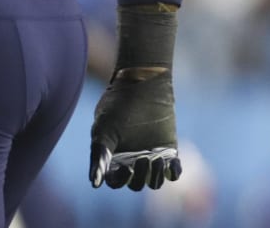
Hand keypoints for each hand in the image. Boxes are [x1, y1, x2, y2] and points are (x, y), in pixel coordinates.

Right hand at [90, 68, 181, 190]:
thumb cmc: (117, 107)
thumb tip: (96, 184)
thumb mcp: (104, 131)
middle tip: (142, 159)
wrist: (141, 86)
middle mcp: (133, 161)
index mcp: (114, 160)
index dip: (120, 180)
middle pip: (136, 184)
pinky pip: (173, 170)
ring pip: (155, 181)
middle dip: (139, 177)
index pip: (116, 182)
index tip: (125, 168)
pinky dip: (174, 172)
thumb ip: (100, 157)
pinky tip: (171, 164)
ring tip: (156, 159)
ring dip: (155, 176)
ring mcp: (152, 156)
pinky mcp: (168, 149)